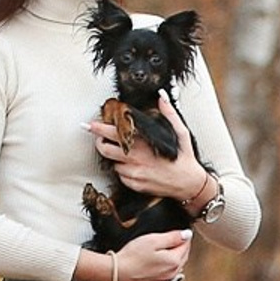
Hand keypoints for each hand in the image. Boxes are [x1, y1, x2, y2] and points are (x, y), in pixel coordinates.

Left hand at [92, 94, 209, 203]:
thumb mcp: (181, 132)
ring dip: (116, 158)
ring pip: (113, 163)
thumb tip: (161, 96)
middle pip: (104, 149)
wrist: (189, 185)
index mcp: (143, 143)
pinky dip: (125, 171)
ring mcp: (134, 173)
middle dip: (100, 142)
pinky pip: (121, 176)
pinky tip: (136, 167)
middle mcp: (136, 158)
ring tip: (127, 154)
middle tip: (101, 139)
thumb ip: (169, 113)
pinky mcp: (135, 185)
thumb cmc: (184, 158)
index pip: (113, 133)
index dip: (98, 128)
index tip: (90, 124)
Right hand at [110, 228, 192, 280]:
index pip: (186, 245)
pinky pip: (167, 271)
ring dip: (175, 255)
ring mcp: (164, 279)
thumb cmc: (132, 258)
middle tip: (176, 236)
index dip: (184, 235)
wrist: (117, 273)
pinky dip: (166, 263)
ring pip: (176, 264)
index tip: (181, 230)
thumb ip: (172, 237)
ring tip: (166, 246)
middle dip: (181, 245)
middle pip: (183, 255)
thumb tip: (186, 234)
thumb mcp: (153, 240)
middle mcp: (172, 273)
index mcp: (174, 262)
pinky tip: (158, 258)